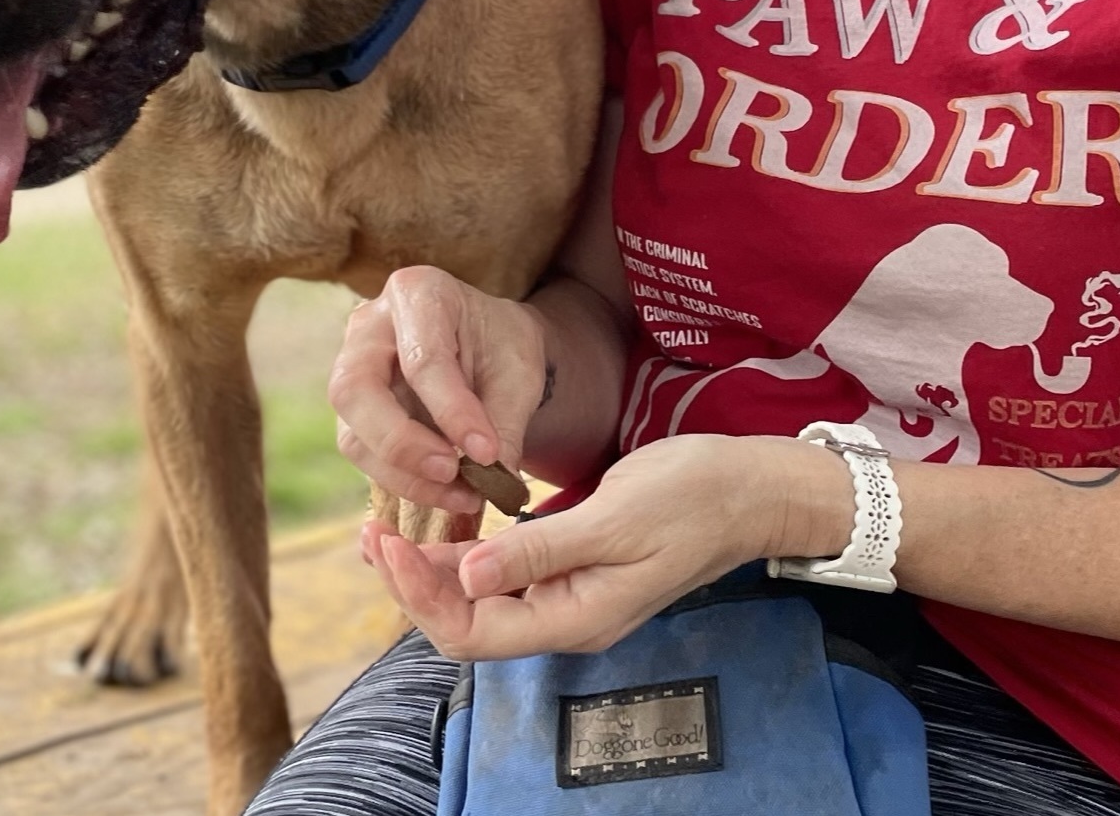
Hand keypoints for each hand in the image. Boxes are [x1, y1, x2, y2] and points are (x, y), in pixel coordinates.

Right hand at [329, 263, 549, 514]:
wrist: (490, 347)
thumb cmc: (503, 346)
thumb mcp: (519, 372)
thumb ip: (504, 422)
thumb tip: (495, 482)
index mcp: (417, 293)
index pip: (422, 358)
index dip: (453, 411)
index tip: (488, 454)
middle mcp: (369, 327)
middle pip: (355, 389)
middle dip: (402, 443)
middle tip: (452, 473)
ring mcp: (352, 369)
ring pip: (353, 432)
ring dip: (406, 475)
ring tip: (464, 495)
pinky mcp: (355, 414)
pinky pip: (364, 455)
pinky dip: (405, 482)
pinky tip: (449, 493)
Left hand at [362, 434, 852, 659]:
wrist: (751, 487)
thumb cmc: (691, 496)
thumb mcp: (612, 517)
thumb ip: (537, 550)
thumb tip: (465, 578)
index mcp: (574, 616)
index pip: (471, 633)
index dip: (418, 596)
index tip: (383, 543)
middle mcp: (567, 616)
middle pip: (468, 623)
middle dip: (412, 585)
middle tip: (368, 533)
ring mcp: (572, 594)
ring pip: (483, 599)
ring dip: (432, 570)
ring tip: (385, 532)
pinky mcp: (576, 565)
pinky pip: (507, 574)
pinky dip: (468, 554)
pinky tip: (445, 525)